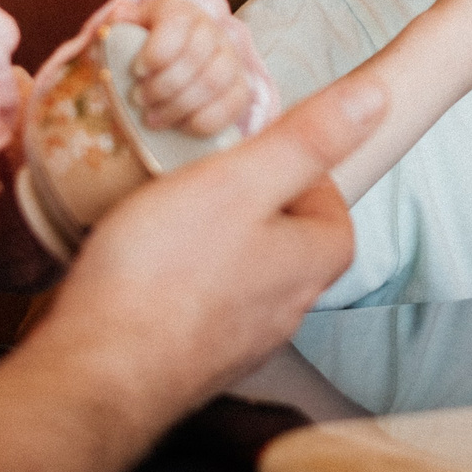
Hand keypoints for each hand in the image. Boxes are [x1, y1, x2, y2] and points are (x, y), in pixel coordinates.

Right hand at [42, 72, 385, 423]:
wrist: (95, 374)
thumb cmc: (164, 273)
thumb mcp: (240, 181)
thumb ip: (307, 140)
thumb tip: (376, 97)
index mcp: (307, 265)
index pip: (334, 213)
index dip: (305, 175)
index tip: (262, 152)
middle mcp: (283, 314)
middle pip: (290, 248)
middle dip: (258, 209)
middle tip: (211, 178)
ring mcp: (236, 347)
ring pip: (244, 282)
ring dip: (218, 248)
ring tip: (172, 217)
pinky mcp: (188, 366)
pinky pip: (199, 312)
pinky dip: (181, 285)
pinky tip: (144, 270)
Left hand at [111, 0, 258, 135]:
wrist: (175, 63)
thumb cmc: (145, 48)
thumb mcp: (128, 31)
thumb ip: (119, 23)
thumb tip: (121, 15)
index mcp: (181, 11)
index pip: (177, 25)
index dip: (156, 52)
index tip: (136, 71)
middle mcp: (212, 31)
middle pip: (195, 57)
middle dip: (162, 85)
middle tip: (139, 100)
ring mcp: (231, 60)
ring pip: (213, 83)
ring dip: (178, 106)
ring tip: (152, 118)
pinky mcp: (241, 90)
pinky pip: (231, 107)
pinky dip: (201, 122)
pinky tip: (179, 125)